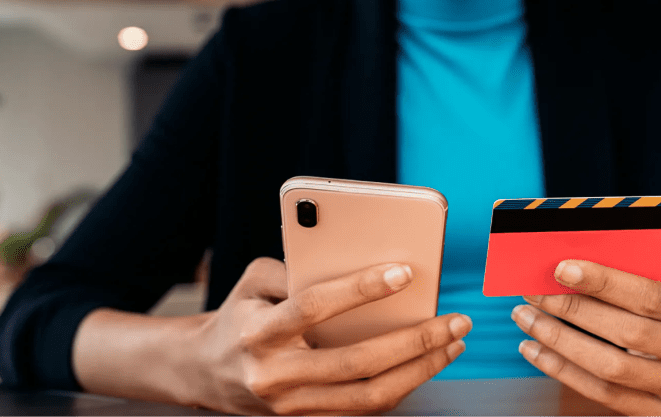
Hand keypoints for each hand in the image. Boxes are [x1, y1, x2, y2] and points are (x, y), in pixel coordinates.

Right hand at [185, 257, 470, 415]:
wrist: (206, 372)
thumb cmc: (242, 314)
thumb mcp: (255, 281)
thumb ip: (299, 265)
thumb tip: (360, 259)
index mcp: (260, 332)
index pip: (315, 308)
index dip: (361, 289)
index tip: (404, 272)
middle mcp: (276, 375)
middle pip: (357, 362)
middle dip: (415, 340)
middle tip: (455, 320)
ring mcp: (293, 406)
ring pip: (369, 396)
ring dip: (420, 370)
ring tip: (453, 343)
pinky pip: (365, 409)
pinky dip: (402, 386)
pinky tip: (427, 362)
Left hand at [514, 260, 660, 415]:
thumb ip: (629, 274)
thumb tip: (569, 264)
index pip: (650, 296)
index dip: (604, 282)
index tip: (560, 269)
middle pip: (628, 334)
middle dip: (573, 310)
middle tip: (533, 292)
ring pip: (611, 368)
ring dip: (559, 341)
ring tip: (526, 318)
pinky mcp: (659, 414)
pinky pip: (602, 394)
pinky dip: (562, 370)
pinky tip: (535, 349)